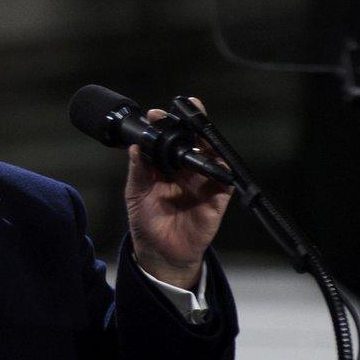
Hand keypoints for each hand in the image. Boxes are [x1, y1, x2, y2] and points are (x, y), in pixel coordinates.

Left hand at [125, 99, 231, 288]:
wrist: (158, 252)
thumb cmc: (147, 221)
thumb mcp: (136, 193)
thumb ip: (138, 170)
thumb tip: (135, 147)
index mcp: (167, 166)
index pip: (170, 139)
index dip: (166, 125)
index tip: (156, 114)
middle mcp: (187, 170)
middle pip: (195, 141)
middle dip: (193, 124)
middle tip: (189, 108)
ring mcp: (203, 183)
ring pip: (212, 156)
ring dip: (208, 143)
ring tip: (199, 132)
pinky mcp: (216, 199)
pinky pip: (224, 181)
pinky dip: (221, 170)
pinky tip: (215, 161)